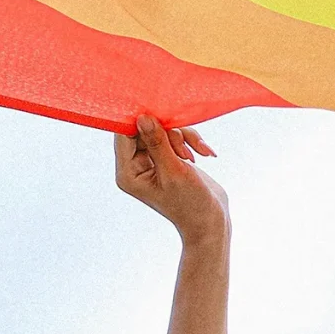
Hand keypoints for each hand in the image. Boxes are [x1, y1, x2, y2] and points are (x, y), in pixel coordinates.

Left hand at [114, 118, 228, 246]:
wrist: (211, 220)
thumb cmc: (191, 203)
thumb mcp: (174, 171)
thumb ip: (157, 143)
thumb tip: (142, 118)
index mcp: (128, 173)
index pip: (124, 135)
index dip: (140, 120)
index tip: (159, 113)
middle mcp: (134, 166)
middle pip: (144, 129)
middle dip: (168, 133)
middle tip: (184, 150)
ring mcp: (151, 160)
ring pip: (162, 130)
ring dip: (183, 137)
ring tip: (194, 156)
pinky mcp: (166, 156)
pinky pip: (174, 135)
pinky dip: (189, 141)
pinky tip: (203, 154)